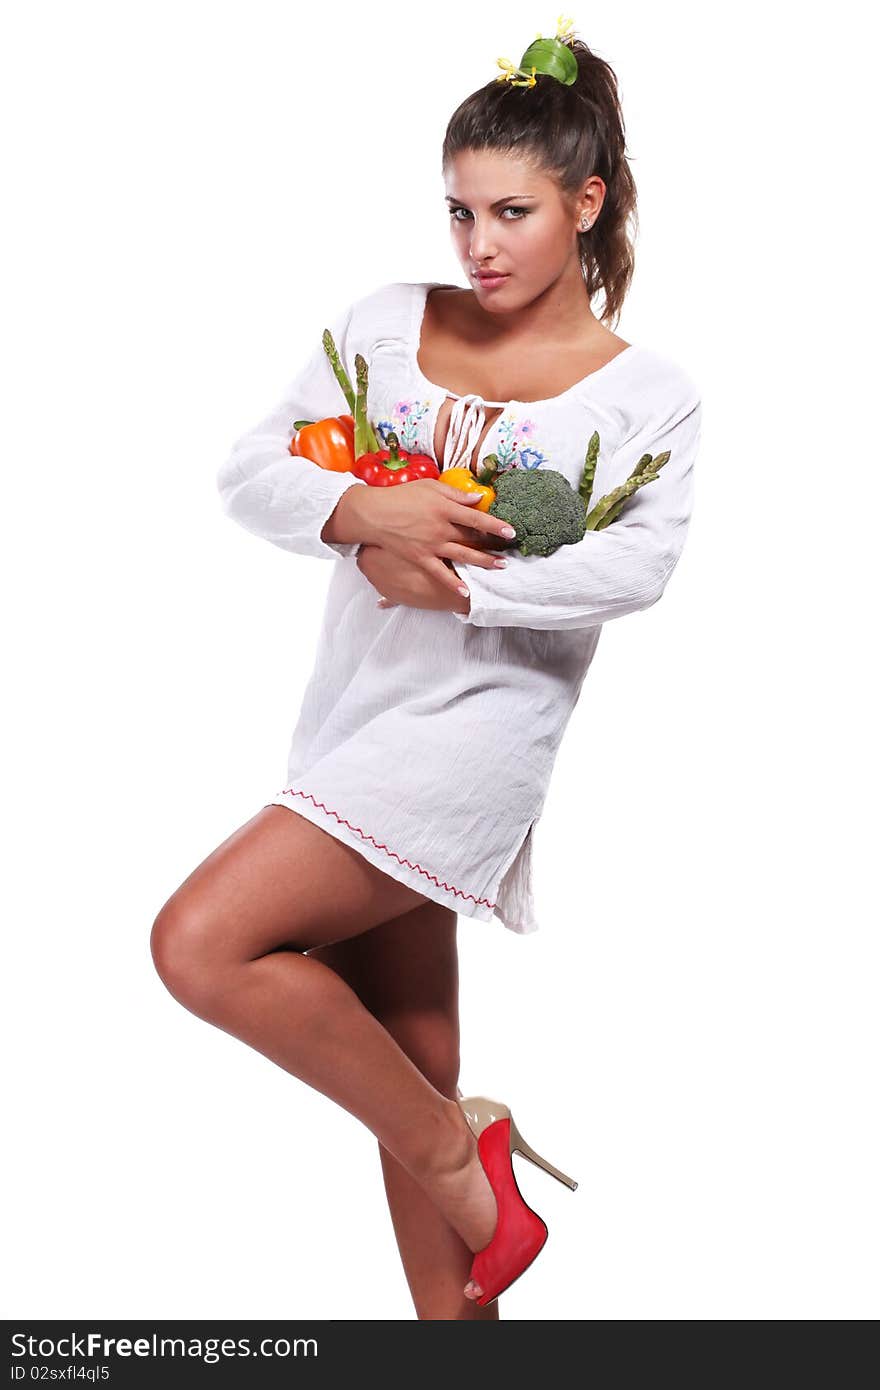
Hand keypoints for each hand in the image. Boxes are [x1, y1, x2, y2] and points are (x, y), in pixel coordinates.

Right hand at [350, 478, 514, 602]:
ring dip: (484, 562)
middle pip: (473, 538)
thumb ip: (454, 493)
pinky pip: (440, 573)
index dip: (496, 525)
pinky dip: (453, 583)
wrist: (373, 514)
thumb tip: (477, 499)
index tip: (511, 531)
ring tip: (501, 566)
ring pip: (463, 555)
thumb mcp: (429, 487)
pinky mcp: (421, 558)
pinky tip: (466, 592)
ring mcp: (431, 545)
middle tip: (510, 550)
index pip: (476, 518)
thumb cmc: (401, 496)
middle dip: (493, 545)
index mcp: (444, 508)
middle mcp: (441, 528)